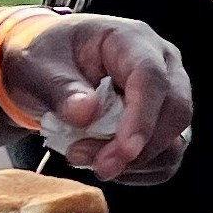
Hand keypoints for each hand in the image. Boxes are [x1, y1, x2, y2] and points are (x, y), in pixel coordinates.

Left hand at [1, 11, 193, 183]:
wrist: (49, 66)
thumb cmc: (46, 57)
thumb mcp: (37, 65)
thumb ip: (58, 88)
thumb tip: (86, 114)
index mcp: (132, 40)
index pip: (151, 78)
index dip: (141, 118)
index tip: (122, 152)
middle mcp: (163, 66)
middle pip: (175, 112)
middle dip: (136, 149)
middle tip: (89, 162)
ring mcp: (168, 96)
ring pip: (174, 141)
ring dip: (133, 164)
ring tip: (87, 159)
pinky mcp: (164, 126)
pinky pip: (166, 159)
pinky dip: (137, 172)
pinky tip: (104, 162)